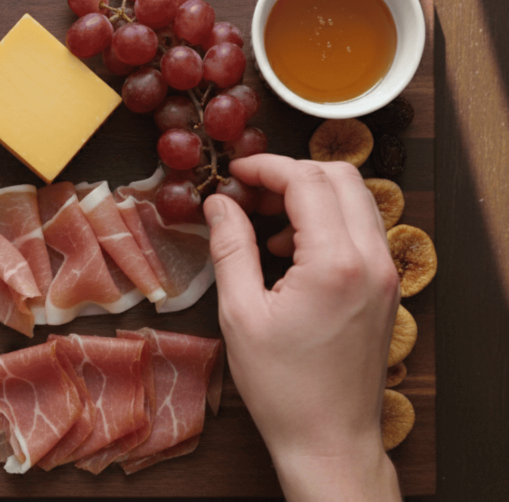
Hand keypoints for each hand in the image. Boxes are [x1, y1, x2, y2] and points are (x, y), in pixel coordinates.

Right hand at [203, 155, 400, 500]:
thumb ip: (231, 247)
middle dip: (290, 174)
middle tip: (248, 193)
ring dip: (311, 196)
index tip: (233, 174)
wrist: (329, 438)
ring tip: (266, 225)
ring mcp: (386, 274)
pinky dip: (328, 221)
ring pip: (356, 199)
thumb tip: (219, 204)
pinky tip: (292, 251)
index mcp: (335, 263)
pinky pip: (362, 230)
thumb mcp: (241, 314)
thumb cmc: (283, 386)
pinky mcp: (386, 288)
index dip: (265, 168)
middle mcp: (371, 259)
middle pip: (340, 177)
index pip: (306, 181)